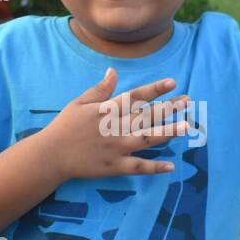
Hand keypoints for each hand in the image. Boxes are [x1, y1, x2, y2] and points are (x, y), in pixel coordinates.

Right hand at [38, 68, 193, 180]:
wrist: (51, 155)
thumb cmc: (65, 126)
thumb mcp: (79, 103)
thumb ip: (100, 89)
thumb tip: (113, 71)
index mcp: (106, 110)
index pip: (135, 97)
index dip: (154, 89)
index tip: (173, 83)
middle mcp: (114, 127)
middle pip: (146, 116)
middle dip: (169, 108)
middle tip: (189, 101)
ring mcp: (116, 148)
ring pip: (146, 139)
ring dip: (167, 132)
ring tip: (186, 126)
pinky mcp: (114, 167)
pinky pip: (138, 167)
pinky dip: (154, 167)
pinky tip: (171, 166)